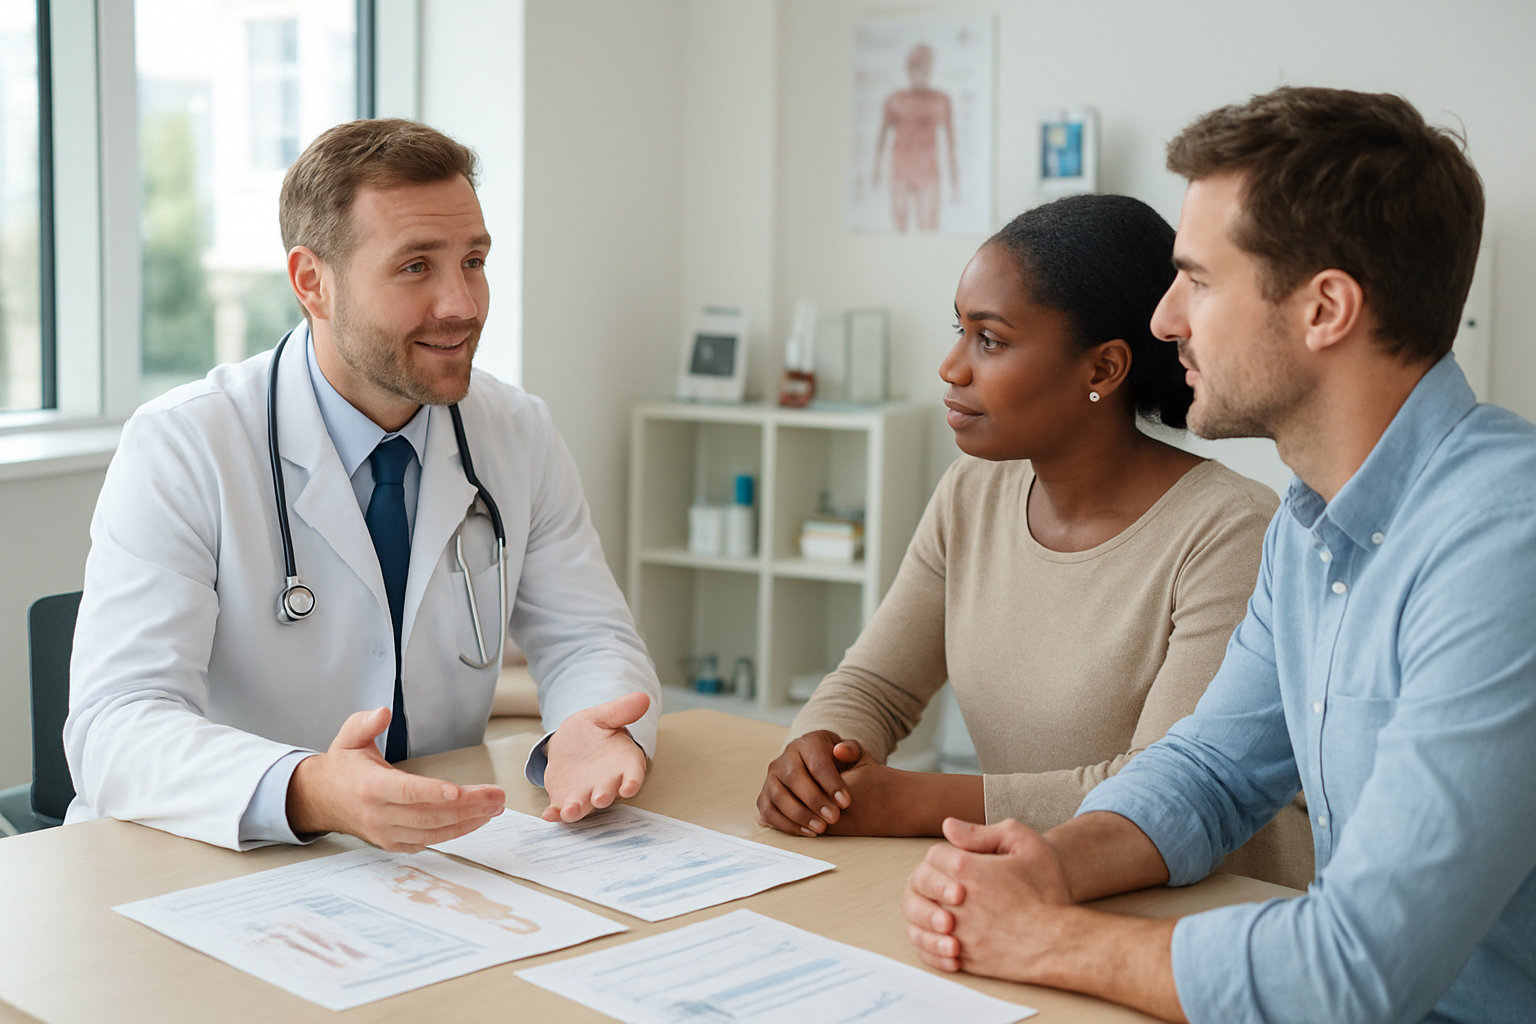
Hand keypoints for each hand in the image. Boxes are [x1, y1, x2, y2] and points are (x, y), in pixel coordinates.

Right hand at [286, 707, 505, 851]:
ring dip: (468, 821)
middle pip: (428, 814)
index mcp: (369, 787)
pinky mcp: (394, 843)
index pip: (405, 791)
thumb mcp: (348, 737)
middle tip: (496, 796)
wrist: (322, 800)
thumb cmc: (344, 767)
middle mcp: (378, 815)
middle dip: (467, 806)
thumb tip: (383, 713)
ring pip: (433, 831)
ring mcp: (386, 833)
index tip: (458, 791)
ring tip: (494, 807)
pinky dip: (455, 833)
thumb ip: (366, 722)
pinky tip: (476, 819)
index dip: (432, 792)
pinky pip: (429, 841)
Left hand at [541, 691, 650, 821]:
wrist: (570, 743)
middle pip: (609, 792)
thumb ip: (621, 711)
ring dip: (578, 810)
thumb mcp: (603, 717)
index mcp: (622, 762)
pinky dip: (555, 814)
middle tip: (600, 799)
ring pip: (584, 805)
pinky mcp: (566, 799)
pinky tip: (548, 815)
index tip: (630, 787)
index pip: (632, 774)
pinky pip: (561, 809)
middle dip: (604, 796)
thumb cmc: (592, 731)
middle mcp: (607, 782)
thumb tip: (643, 698)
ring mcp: (586, 793)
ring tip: (569, 812)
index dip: (632, 781)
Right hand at [756, 731, 859, 836]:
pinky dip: (786, 825)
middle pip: (794, 778)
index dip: (831, 783)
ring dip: (800, 815)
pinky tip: (807, 831)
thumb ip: (852, 750)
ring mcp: (771, 778)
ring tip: (821, 828)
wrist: (815, 768)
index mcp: (806, 744)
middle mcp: (784, 759)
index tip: (845, 802)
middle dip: (814, 800)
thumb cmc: (836, 763)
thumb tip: (841, 751)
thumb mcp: (849, 752)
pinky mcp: (764, 797)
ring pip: (778, 796)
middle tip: (834, 817)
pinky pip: (769, 812)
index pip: (816, 763)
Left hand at [902, 817, 1075, 979]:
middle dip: (933, 883)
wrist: (1062, 940)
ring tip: (946, 913)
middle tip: (954, 888)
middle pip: (919, 886)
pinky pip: (930, 952)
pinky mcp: (964, 958)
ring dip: (925, 914)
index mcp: (967, 870)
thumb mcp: (1025, 844)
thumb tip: (949, 827)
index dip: (947, 856)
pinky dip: (930, 944)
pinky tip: (946, 938)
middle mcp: (956, 903)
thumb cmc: (1047, 891)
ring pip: (918, 921)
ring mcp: (958, 933)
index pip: (934, 856)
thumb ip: (983, 832)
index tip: (964, 863)